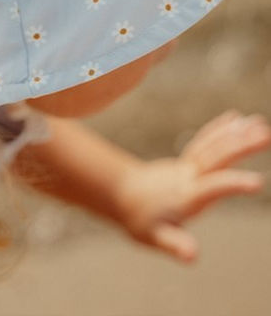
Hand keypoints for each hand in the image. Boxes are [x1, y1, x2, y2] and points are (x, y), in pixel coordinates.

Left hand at [115, 110, 270, 262]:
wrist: (119, 194)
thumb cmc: (140, 219)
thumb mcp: (155, 237)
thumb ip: (175, 244)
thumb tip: (192, 256)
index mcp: (185, 197)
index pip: (212, 188)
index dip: (233, 184)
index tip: (259, 182)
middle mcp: (188, 177)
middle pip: (215, 158)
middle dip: (240, 146)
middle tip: (265, 133)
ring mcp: (186, 166)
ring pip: (212, 146)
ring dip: (236, 134)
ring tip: (259, 122)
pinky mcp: (186, 162)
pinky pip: (205, 142)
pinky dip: (220, 129)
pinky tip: (236, 118)